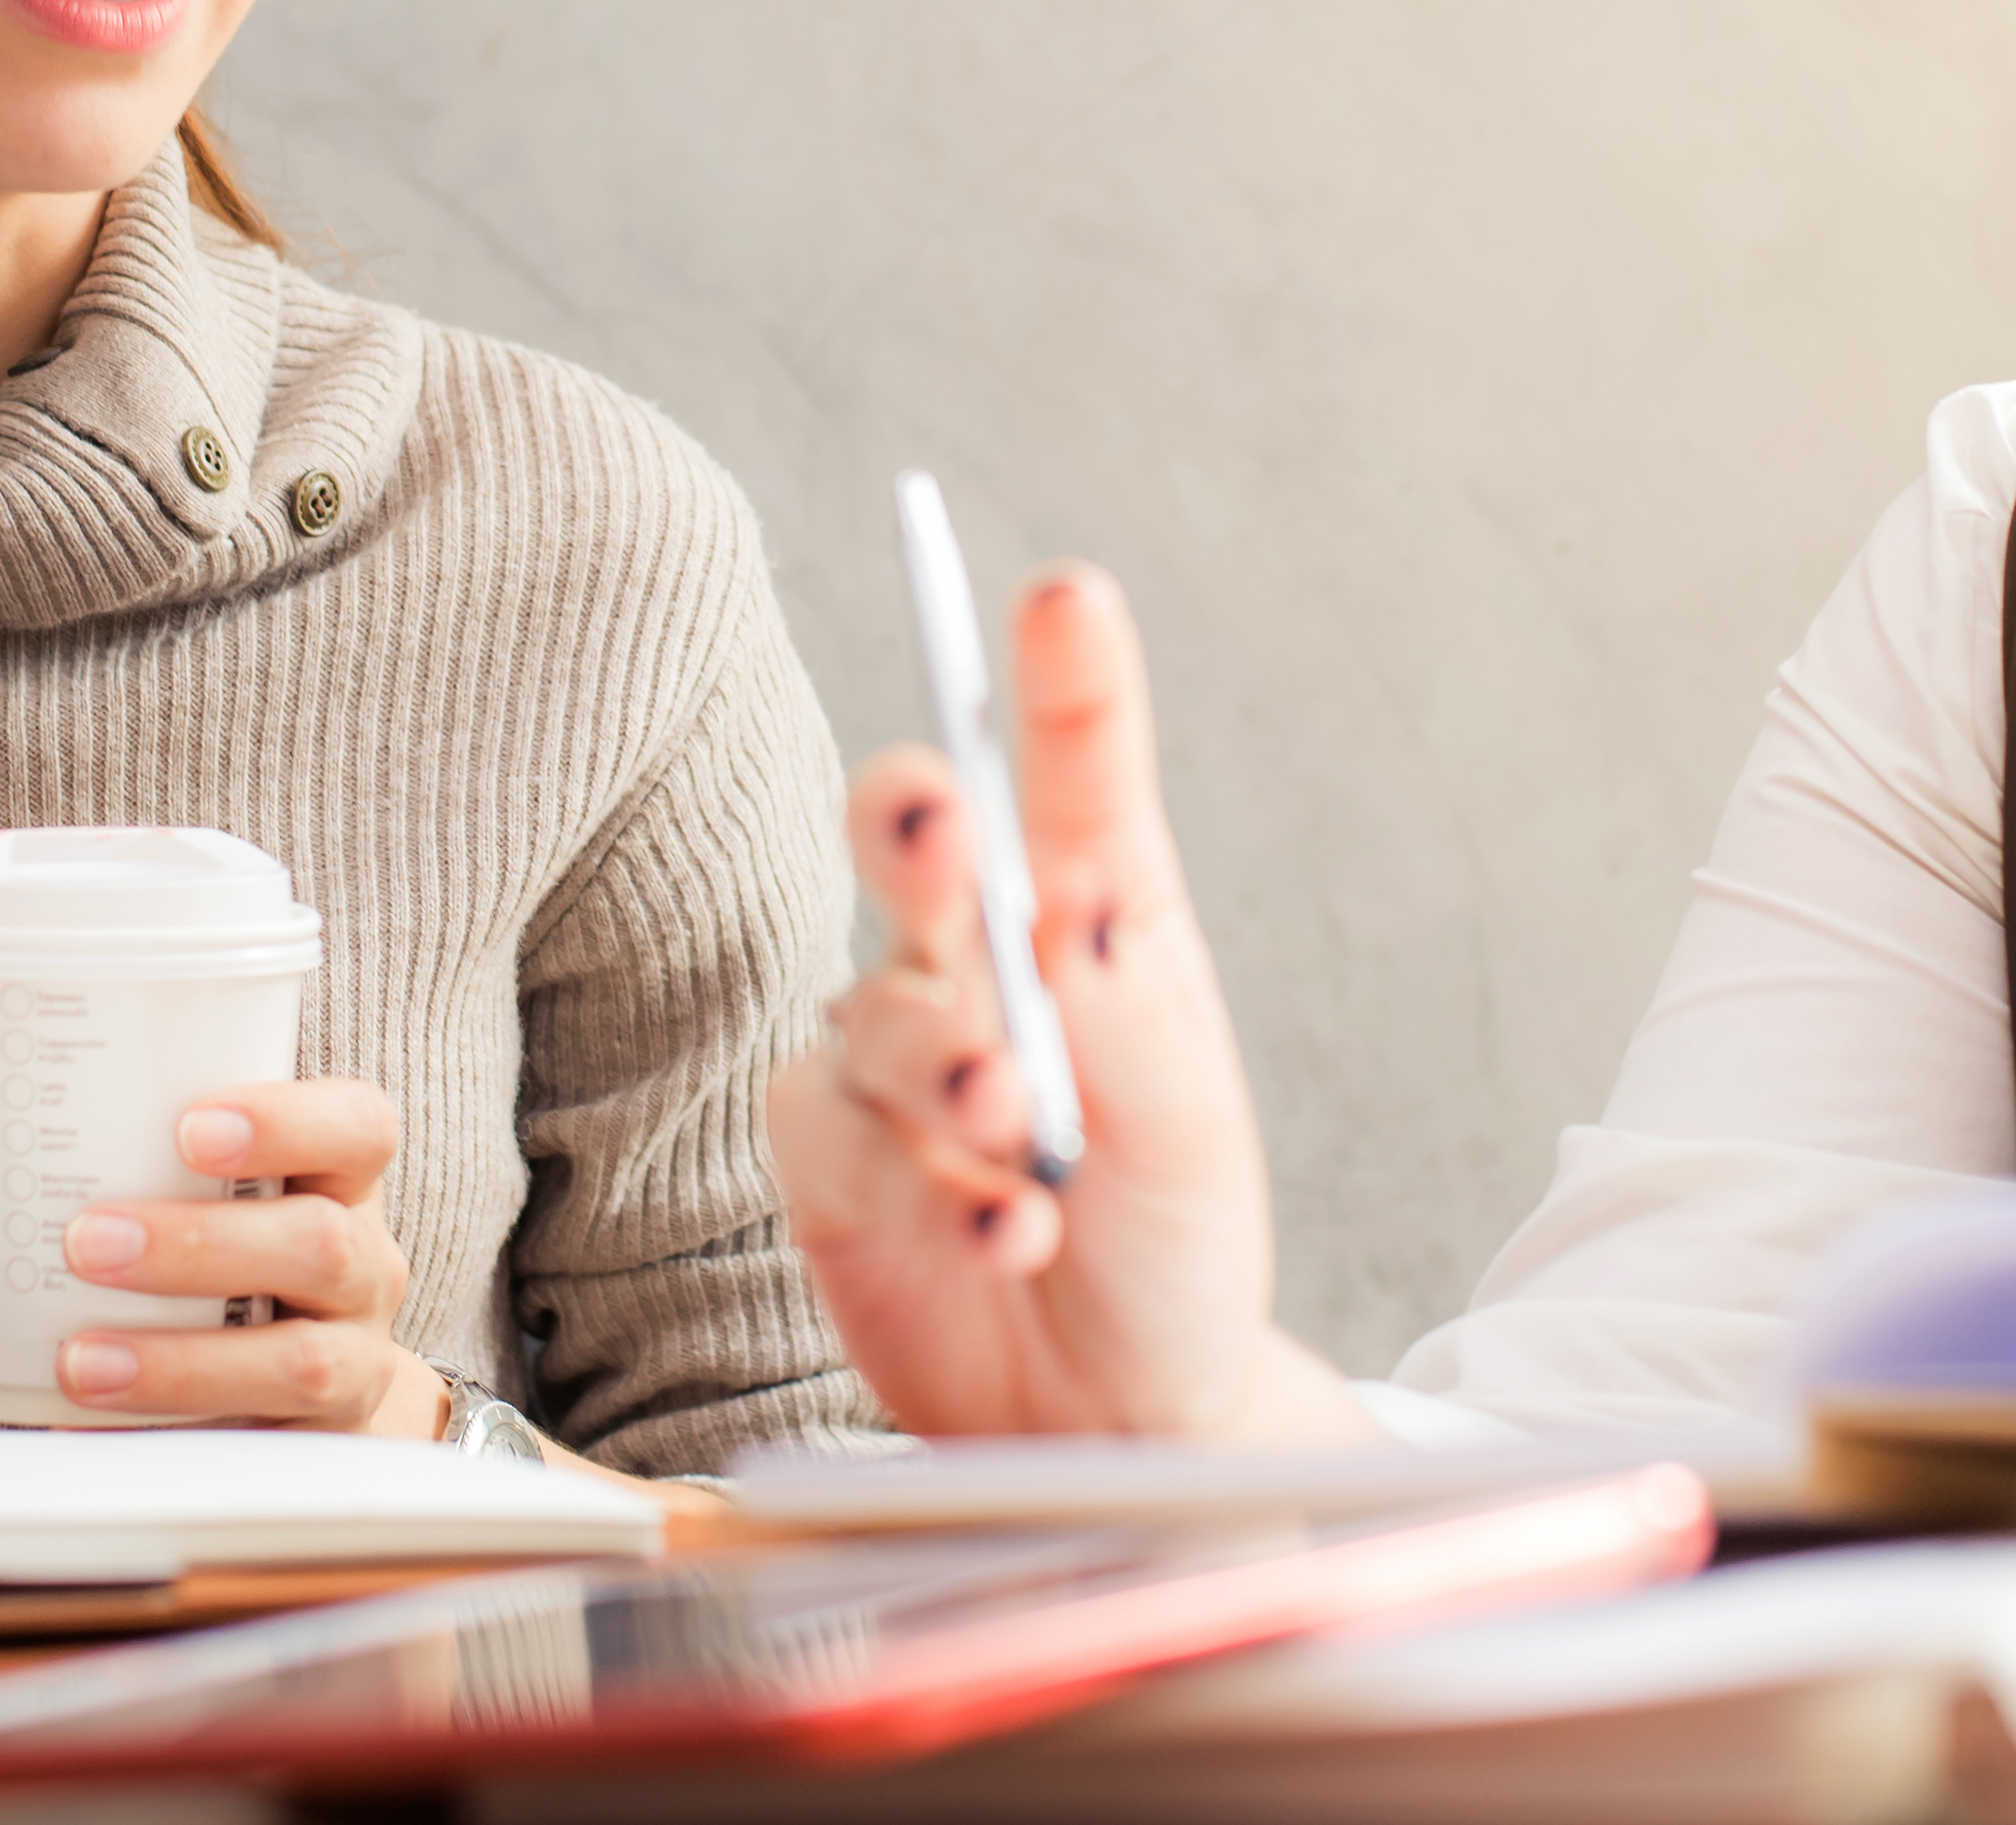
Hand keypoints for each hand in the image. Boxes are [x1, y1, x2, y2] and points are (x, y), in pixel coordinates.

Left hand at [0, 1080, 438, 1436]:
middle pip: (324, 1242)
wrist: (302, 1397)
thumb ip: (20, 1212)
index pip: (357, 1126)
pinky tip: (89, 1435)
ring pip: (303, 1360)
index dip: (290, 1116)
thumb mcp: (149, 1215)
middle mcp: (361, 1267)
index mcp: (331, 1180)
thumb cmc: (208, 1273)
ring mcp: (353, 1363)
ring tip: (77, 1359)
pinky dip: (171, 1440)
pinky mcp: (317, 1453)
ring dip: (182, 1359)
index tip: (190, 1125)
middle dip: (203, 1243)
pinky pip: (260, 1451)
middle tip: (88, 1241)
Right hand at [766, 565, 1375, 1442]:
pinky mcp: (826, 1155)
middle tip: (948, 835)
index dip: (1066, 686)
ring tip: (1016, 1138)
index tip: (1065, 600)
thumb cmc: (1169, 1245)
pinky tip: (999, 1229)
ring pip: (876, 1012)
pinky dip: (927, 1188)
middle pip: (915, 841)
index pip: (1076, 783)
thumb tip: (1077, 899)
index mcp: (1094, 921)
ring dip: (946, 1070)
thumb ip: (1127, 1018)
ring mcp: (892, 1055)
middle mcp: (978, 961)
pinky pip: (841, 1138)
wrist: (1117, 1415)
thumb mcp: (1189, 1130)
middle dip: (918, 825)